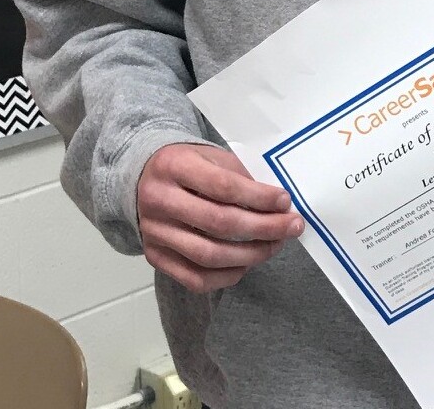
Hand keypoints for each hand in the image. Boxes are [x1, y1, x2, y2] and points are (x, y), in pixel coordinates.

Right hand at [137, 144, 303, 292]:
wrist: (140, 178)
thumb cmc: (186, 164)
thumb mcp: (209, 155)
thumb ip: (238, 175)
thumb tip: (276, 203)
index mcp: (174, 166)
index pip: (223, 187)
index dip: (258, 197)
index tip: (286, 202)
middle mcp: (160, 201)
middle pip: (219, 223)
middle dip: (263, 228)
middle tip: (292, 227)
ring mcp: (155, 233)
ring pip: (209, 255)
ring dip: (250, 255)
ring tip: (275, 245)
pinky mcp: (155, 257)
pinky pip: (195, 278)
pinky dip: (226, 276)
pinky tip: (246, 264)